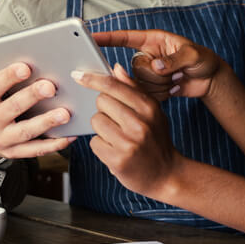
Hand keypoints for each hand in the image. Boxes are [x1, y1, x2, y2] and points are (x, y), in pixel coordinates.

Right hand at [0, 36, 75, 160]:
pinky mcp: (15, 152)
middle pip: (12, 109)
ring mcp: (2, 140)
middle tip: (51, 86)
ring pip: (26, 132)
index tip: (26, 66)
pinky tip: (69, 135)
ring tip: (65, 113)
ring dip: (46, 123)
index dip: (8, 77)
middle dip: (32, 97)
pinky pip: (35, 150)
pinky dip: (53, 145)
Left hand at [78, 64, 181, 199]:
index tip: (78, 75)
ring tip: (117, 137)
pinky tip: (115, 150)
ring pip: (96, 121)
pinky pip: (94, 143)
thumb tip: (115, 68)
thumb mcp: (152, 111)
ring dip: (102, 128)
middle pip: (101, 102)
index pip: (114, 86)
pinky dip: (101, 146)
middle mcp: (140, 124)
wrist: (167, 175)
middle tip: (117, 121)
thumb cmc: (156, 139)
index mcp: (148, 107)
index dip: (93, 79)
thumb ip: (133, 89)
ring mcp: (128, 143)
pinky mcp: (118, 160)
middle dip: (104, 109)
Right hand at [92, 29, 222, 101]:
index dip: (108, 38)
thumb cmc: (203, 59)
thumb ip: (174, 59)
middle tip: (175, 73)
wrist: (210, 80)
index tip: (91, 37)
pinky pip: (146, 95)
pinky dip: (162, 95)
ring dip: (161, 86)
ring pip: (139, 85)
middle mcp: (147, 56)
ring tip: (177, 79)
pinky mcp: (151, 88)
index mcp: (153, 40)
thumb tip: (156, 67)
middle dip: (155, 75)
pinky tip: (175, 88)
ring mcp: (148, 73)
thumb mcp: (193, 55)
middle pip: (133, 68)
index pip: (125, 38)